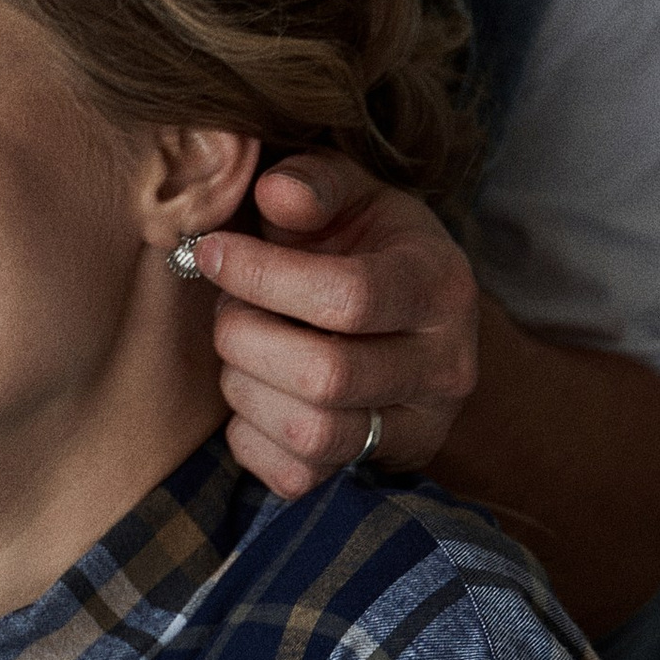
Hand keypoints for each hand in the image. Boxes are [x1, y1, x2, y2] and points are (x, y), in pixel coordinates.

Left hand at [195, 149, 478, 493]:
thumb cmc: (365, 241)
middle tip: (227, 308)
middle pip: (327, 377)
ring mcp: (419, 427)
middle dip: (247, 338)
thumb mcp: (349, 193)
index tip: (214, 252)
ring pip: (313, 435)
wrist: (409, 310)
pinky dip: (252, 437)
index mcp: (439, 285)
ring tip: (242, 348)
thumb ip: (313, 183)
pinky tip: (256, 391)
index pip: (349, 297)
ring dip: (246, 389)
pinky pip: (296, 476)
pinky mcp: (382, 467)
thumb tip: (275, 192)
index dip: (263, 277)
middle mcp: (445, 366)